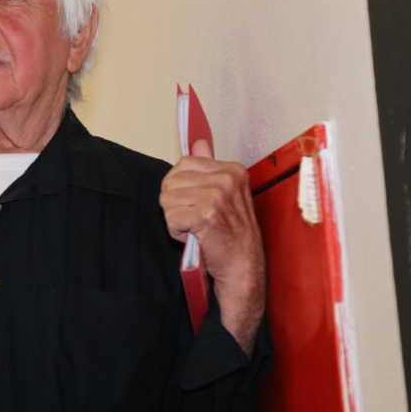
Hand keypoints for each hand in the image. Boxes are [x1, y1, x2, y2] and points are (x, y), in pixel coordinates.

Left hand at [160, 139, 265, 352]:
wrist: (243, 269)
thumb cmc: (231, 236)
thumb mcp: (225, 195)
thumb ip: (209, 167)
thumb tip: (199, 142)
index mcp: (232, 170)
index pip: (183, 164)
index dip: (180, 188)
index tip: (197, 204)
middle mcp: (227, 179)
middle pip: (171, 181)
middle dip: (175, 204)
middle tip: (196, 221)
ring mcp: (218, 196)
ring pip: (167, 200)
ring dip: (175, 219)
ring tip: (196, 229)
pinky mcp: (207, 216)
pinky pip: (170, 218)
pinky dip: (176, 232)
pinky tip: (195, 238)